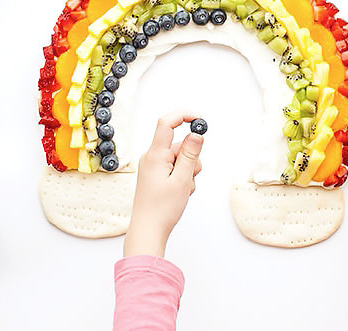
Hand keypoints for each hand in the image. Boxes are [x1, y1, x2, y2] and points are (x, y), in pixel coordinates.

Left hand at [124, 110, 203, 257]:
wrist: (148, 230)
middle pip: (179, 145)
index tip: (199, 119)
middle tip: (189, 178)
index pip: (166, 123)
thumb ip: (191, 155)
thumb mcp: (182, 180)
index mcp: (155, 155)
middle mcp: (152, 158)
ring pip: (180, 159)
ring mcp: (153, 167)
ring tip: (183, 189)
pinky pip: (174, 169)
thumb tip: (196, 133)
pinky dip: (182, 178)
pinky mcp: (156, 176)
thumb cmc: (162, 209)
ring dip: (188, 172)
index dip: (183, 116)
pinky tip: (179, 193)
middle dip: (191, 159)